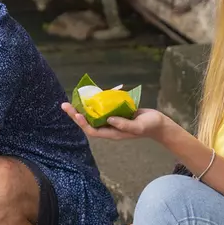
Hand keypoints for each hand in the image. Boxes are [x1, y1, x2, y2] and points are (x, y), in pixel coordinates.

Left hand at [61, 103, 175, 142]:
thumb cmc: (149, 126)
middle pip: (88, 121)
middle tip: (64, 105)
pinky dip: (99, 99)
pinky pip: (104, 106)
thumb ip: (124, 124)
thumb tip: (109, 119)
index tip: (76, 114)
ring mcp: (112, 119)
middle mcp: (109, 127)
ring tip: (73, 98)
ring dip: (84, 106)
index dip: (83, 123)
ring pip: (94, 113)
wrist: (158, 123)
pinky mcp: (116, 112)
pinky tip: (94, 91)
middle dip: (76, 114)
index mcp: (112, 133)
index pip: (92, 130)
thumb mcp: (138, 126)